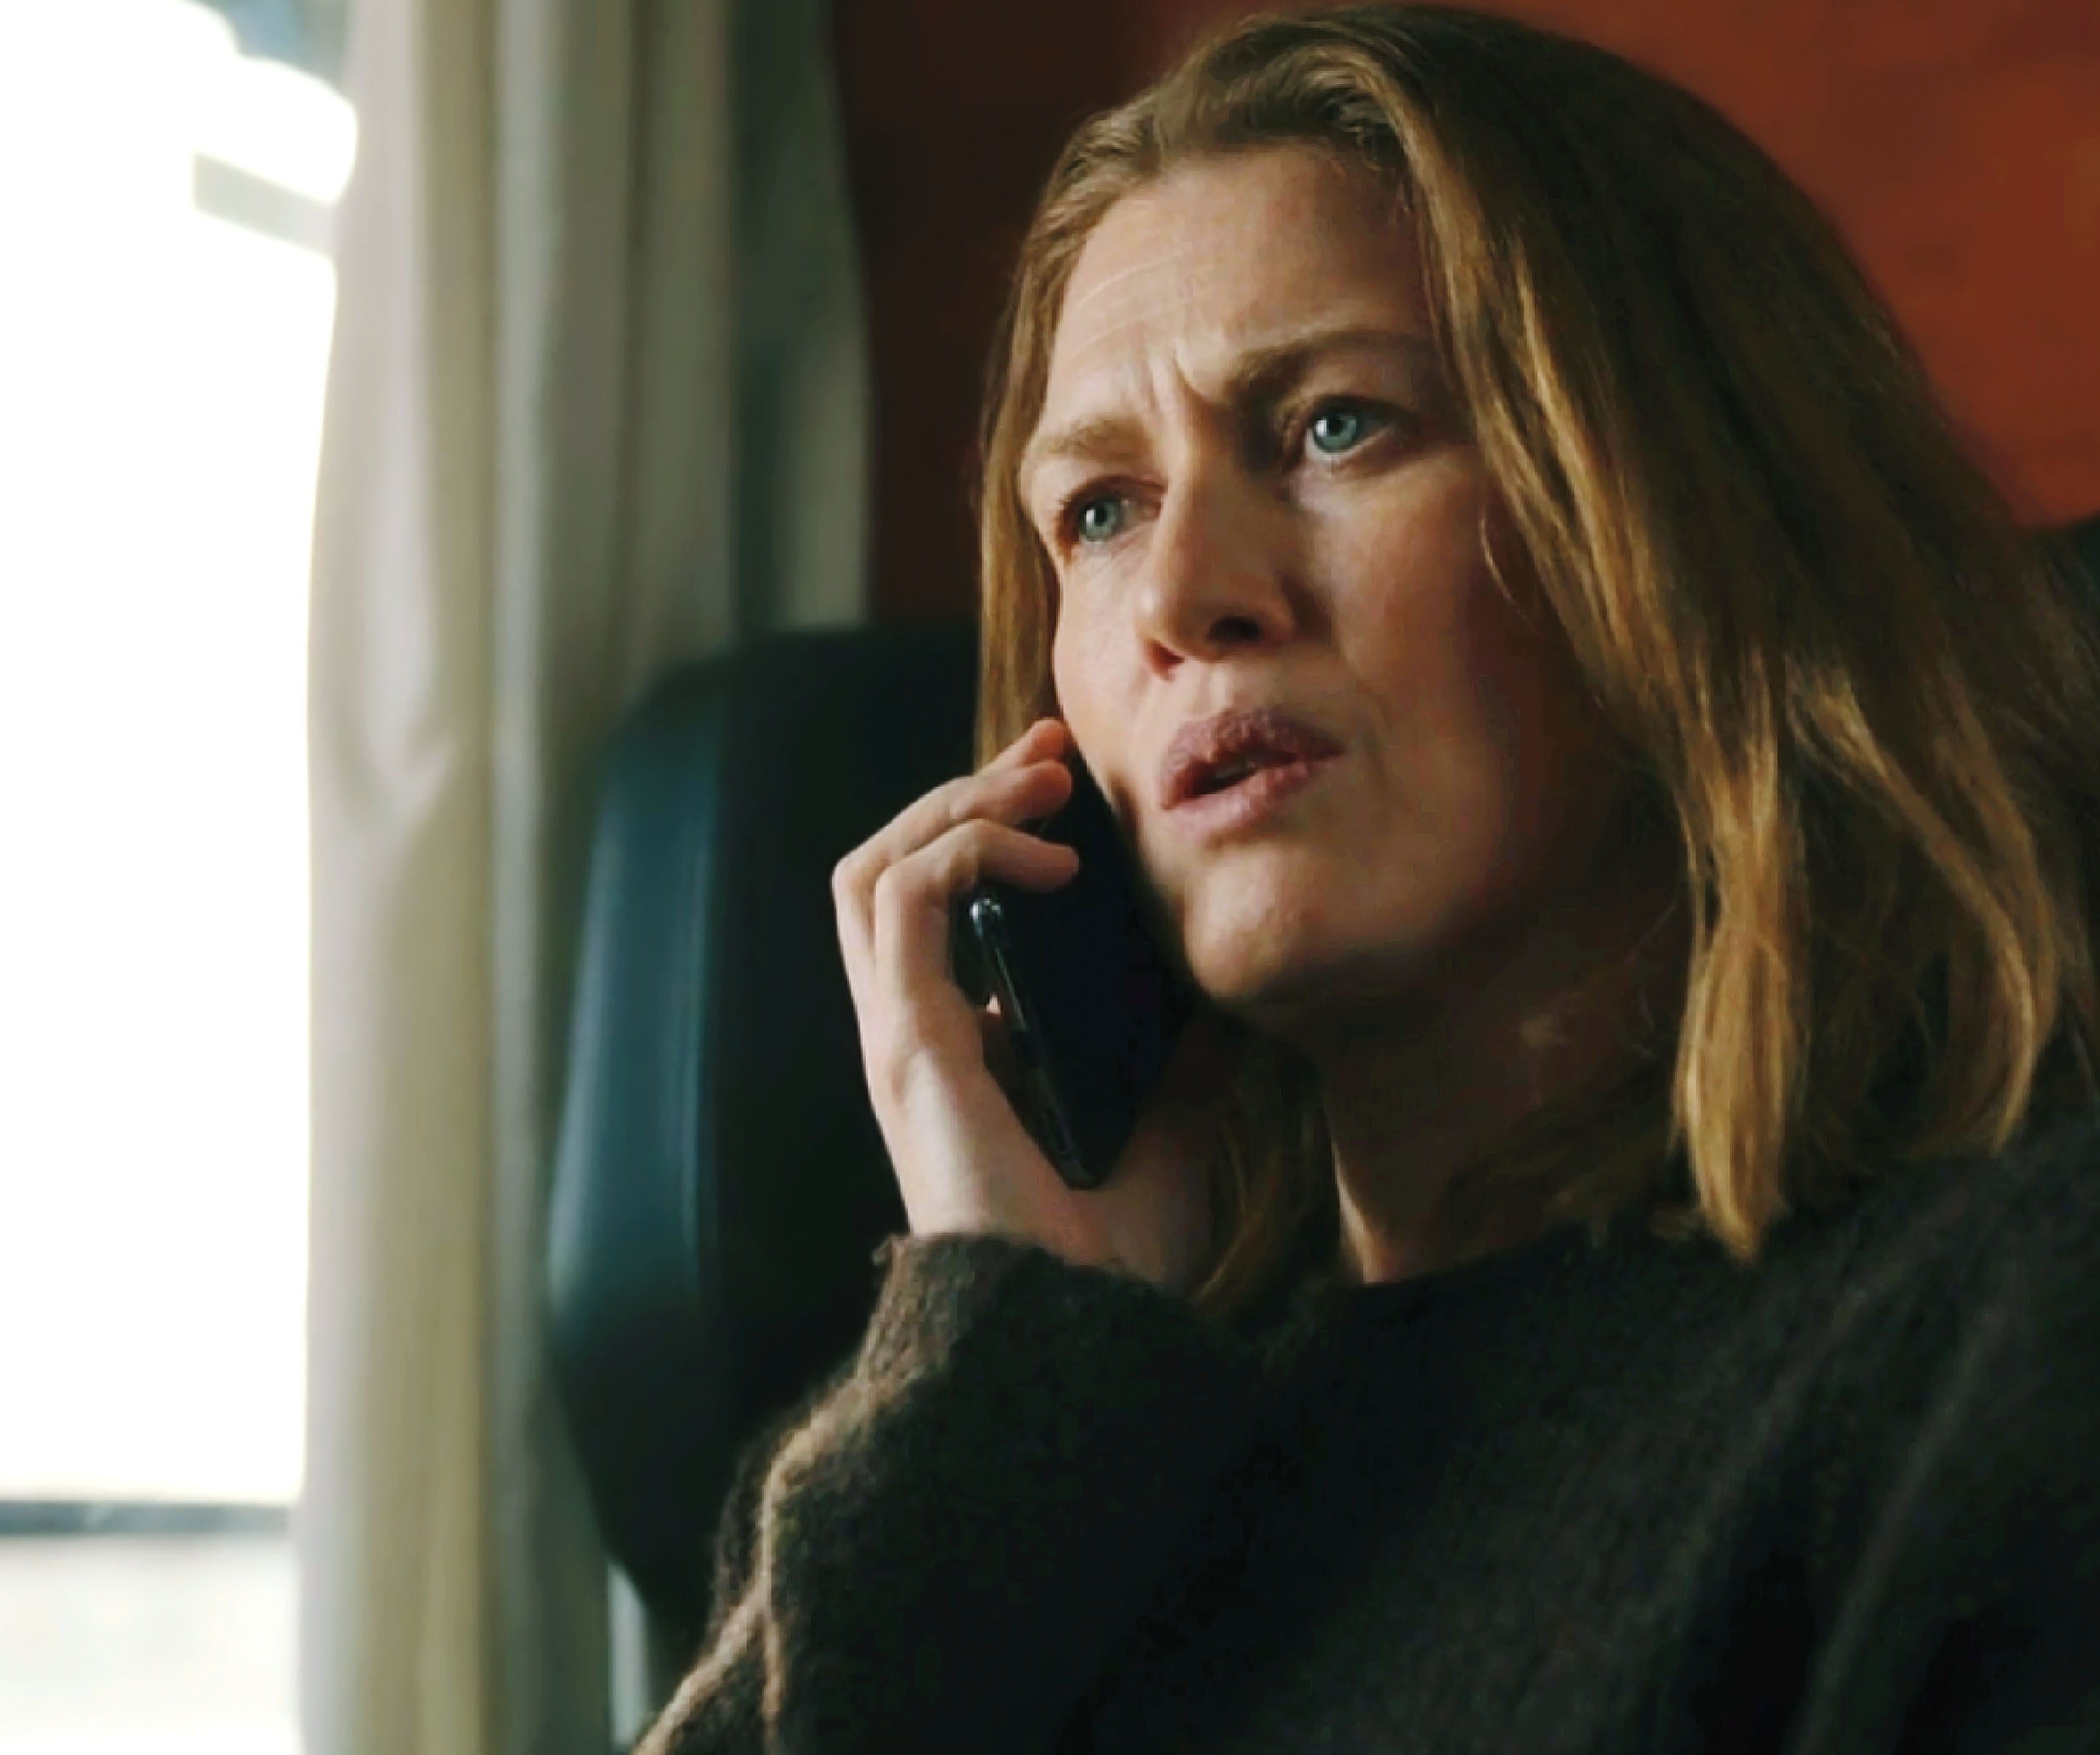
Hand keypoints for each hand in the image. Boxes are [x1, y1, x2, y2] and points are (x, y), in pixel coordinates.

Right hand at [830, 717, 1227, 1293]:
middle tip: (1051, 753)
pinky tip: (1051, 857)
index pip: (934, 918)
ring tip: (1041, 782)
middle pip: (885, 874)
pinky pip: (901, 898)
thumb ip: (1184, 1075)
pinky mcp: (910, 1044)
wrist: (1079, 1345)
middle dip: (962, 793)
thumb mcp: (1171, 1144)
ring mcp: (898, 1044)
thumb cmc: (1112, 1272)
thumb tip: (1229, 1008)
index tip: (1073, 797)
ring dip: (952, 803)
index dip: (989, 838)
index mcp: (955, 1063)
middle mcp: (911, 1044)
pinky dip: (966, 847)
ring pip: (870, 870)